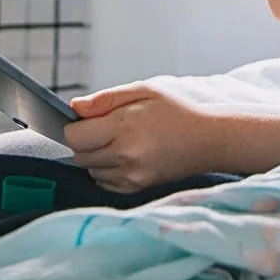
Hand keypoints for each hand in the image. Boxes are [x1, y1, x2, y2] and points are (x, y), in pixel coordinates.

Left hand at [65, 82, 218, 192]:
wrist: (206, 140)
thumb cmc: (174, 110)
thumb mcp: (142, 90)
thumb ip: (105, 99)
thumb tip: (74, 107)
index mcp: (125, 127)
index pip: (75, 137)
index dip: (73, 127)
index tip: (84, 120)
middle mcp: (125, 155)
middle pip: (80, 155)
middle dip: (84, 141)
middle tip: (104, 128)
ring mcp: (131, 176)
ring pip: (90, 170)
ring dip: (95, 156)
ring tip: (118, 140)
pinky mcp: (135, 188)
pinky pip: (103, 182)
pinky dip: (106, 170)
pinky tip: (123, 155)